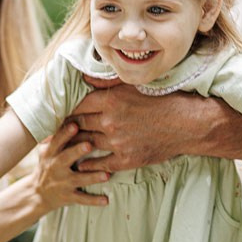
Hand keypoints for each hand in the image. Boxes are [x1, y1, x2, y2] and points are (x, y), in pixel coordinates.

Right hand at [32, 122, 110, 212]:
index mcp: (50, 154)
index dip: (65, 133)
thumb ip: (56, 136)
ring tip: (106, 175)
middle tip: (89, 144)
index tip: (74, 124)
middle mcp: (56, 168)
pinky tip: (106, 200)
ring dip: (92, 177)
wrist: (37, 194)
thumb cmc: (47, 166)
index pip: (57, 141)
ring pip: (78, 179)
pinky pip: (82, 199)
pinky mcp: (69, 197)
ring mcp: (63, 183)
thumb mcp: (46, 151)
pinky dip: (94, 201)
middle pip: (66, 158)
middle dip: (76, 151)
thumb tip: (69, 112)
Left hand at [68, 76, 190, 172]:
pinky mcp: (126, 159)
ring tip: (60, 147)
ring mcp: (118, 142)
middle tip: (53, 130)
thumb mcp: (135, 85)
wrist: (188, 124)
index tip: (59, 111)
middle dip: (65, 126)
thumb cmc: (164, 99)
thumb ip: (106, 82)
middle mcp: (110, 121)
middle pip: (78, 124)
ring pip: (86, 143)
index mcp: (111, 101)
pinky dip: (88, 164)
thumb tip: (83, 77)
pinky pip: (100, 163)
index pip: (78, 105)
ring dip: (73, 145)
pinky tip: (80, 164)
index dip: (67, 108)